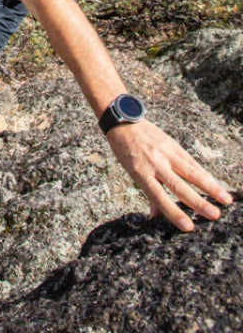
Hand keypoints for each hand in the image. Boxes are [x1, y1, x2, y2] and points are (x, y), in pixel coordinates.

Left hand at [105, 120, 234, 230]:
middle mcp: (155, 164)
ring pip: (191, 173)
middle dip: (198, 202)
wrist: (124, 121)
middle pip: (179, 186)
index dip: (174, 212)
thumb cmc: (125, 151)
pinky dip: (204, 173)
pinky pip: (191, 162)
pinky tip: (215, 184)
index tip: (188, 227)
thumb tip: (155, 217)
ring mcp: (166, 154)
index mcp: (141, 173)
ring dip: (210, 187)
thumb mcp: (131, 171)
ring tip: (225, 200)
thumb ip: (147, 192)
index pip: (159, 197)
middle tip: (214, 216)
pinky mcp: (174, 145)